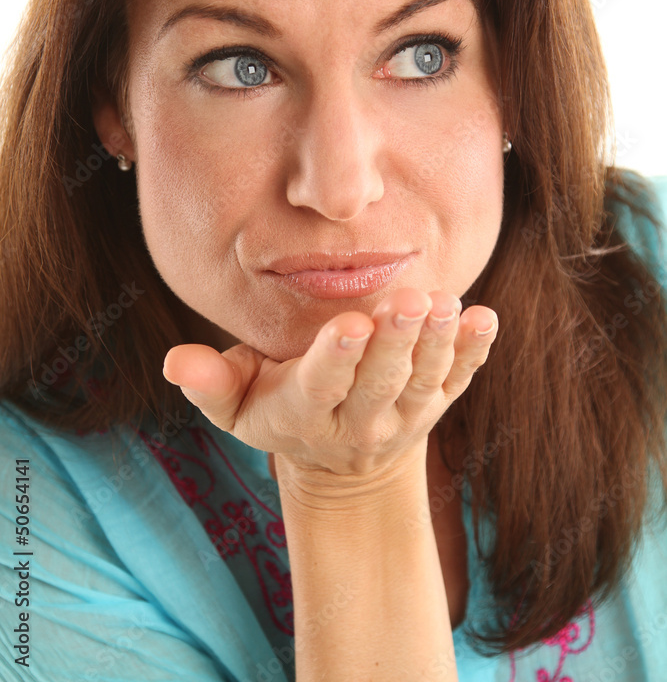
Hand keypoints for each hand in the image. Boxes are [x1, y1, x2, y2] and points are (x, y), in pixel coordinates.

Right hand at [162, 288, 496, 482]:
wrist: (341, 465)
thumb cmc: (279, 412)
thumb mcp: (236, 406)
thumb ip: (209, 383)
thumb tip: (176, 362)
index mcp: (306, 411)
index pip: (322, 384)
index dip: (336, 357)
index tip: (350, 324)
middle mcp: (360, 417)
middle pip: (381, 380)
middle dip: (396, 341)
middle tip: (411, 300)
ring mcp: (404, 414)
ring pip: (424, 380)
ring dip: (439, 343)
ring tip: (448, 304)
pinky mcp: (436, 404)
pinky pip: (459, 379)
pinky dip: (474, 352)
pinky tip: (486, 319)